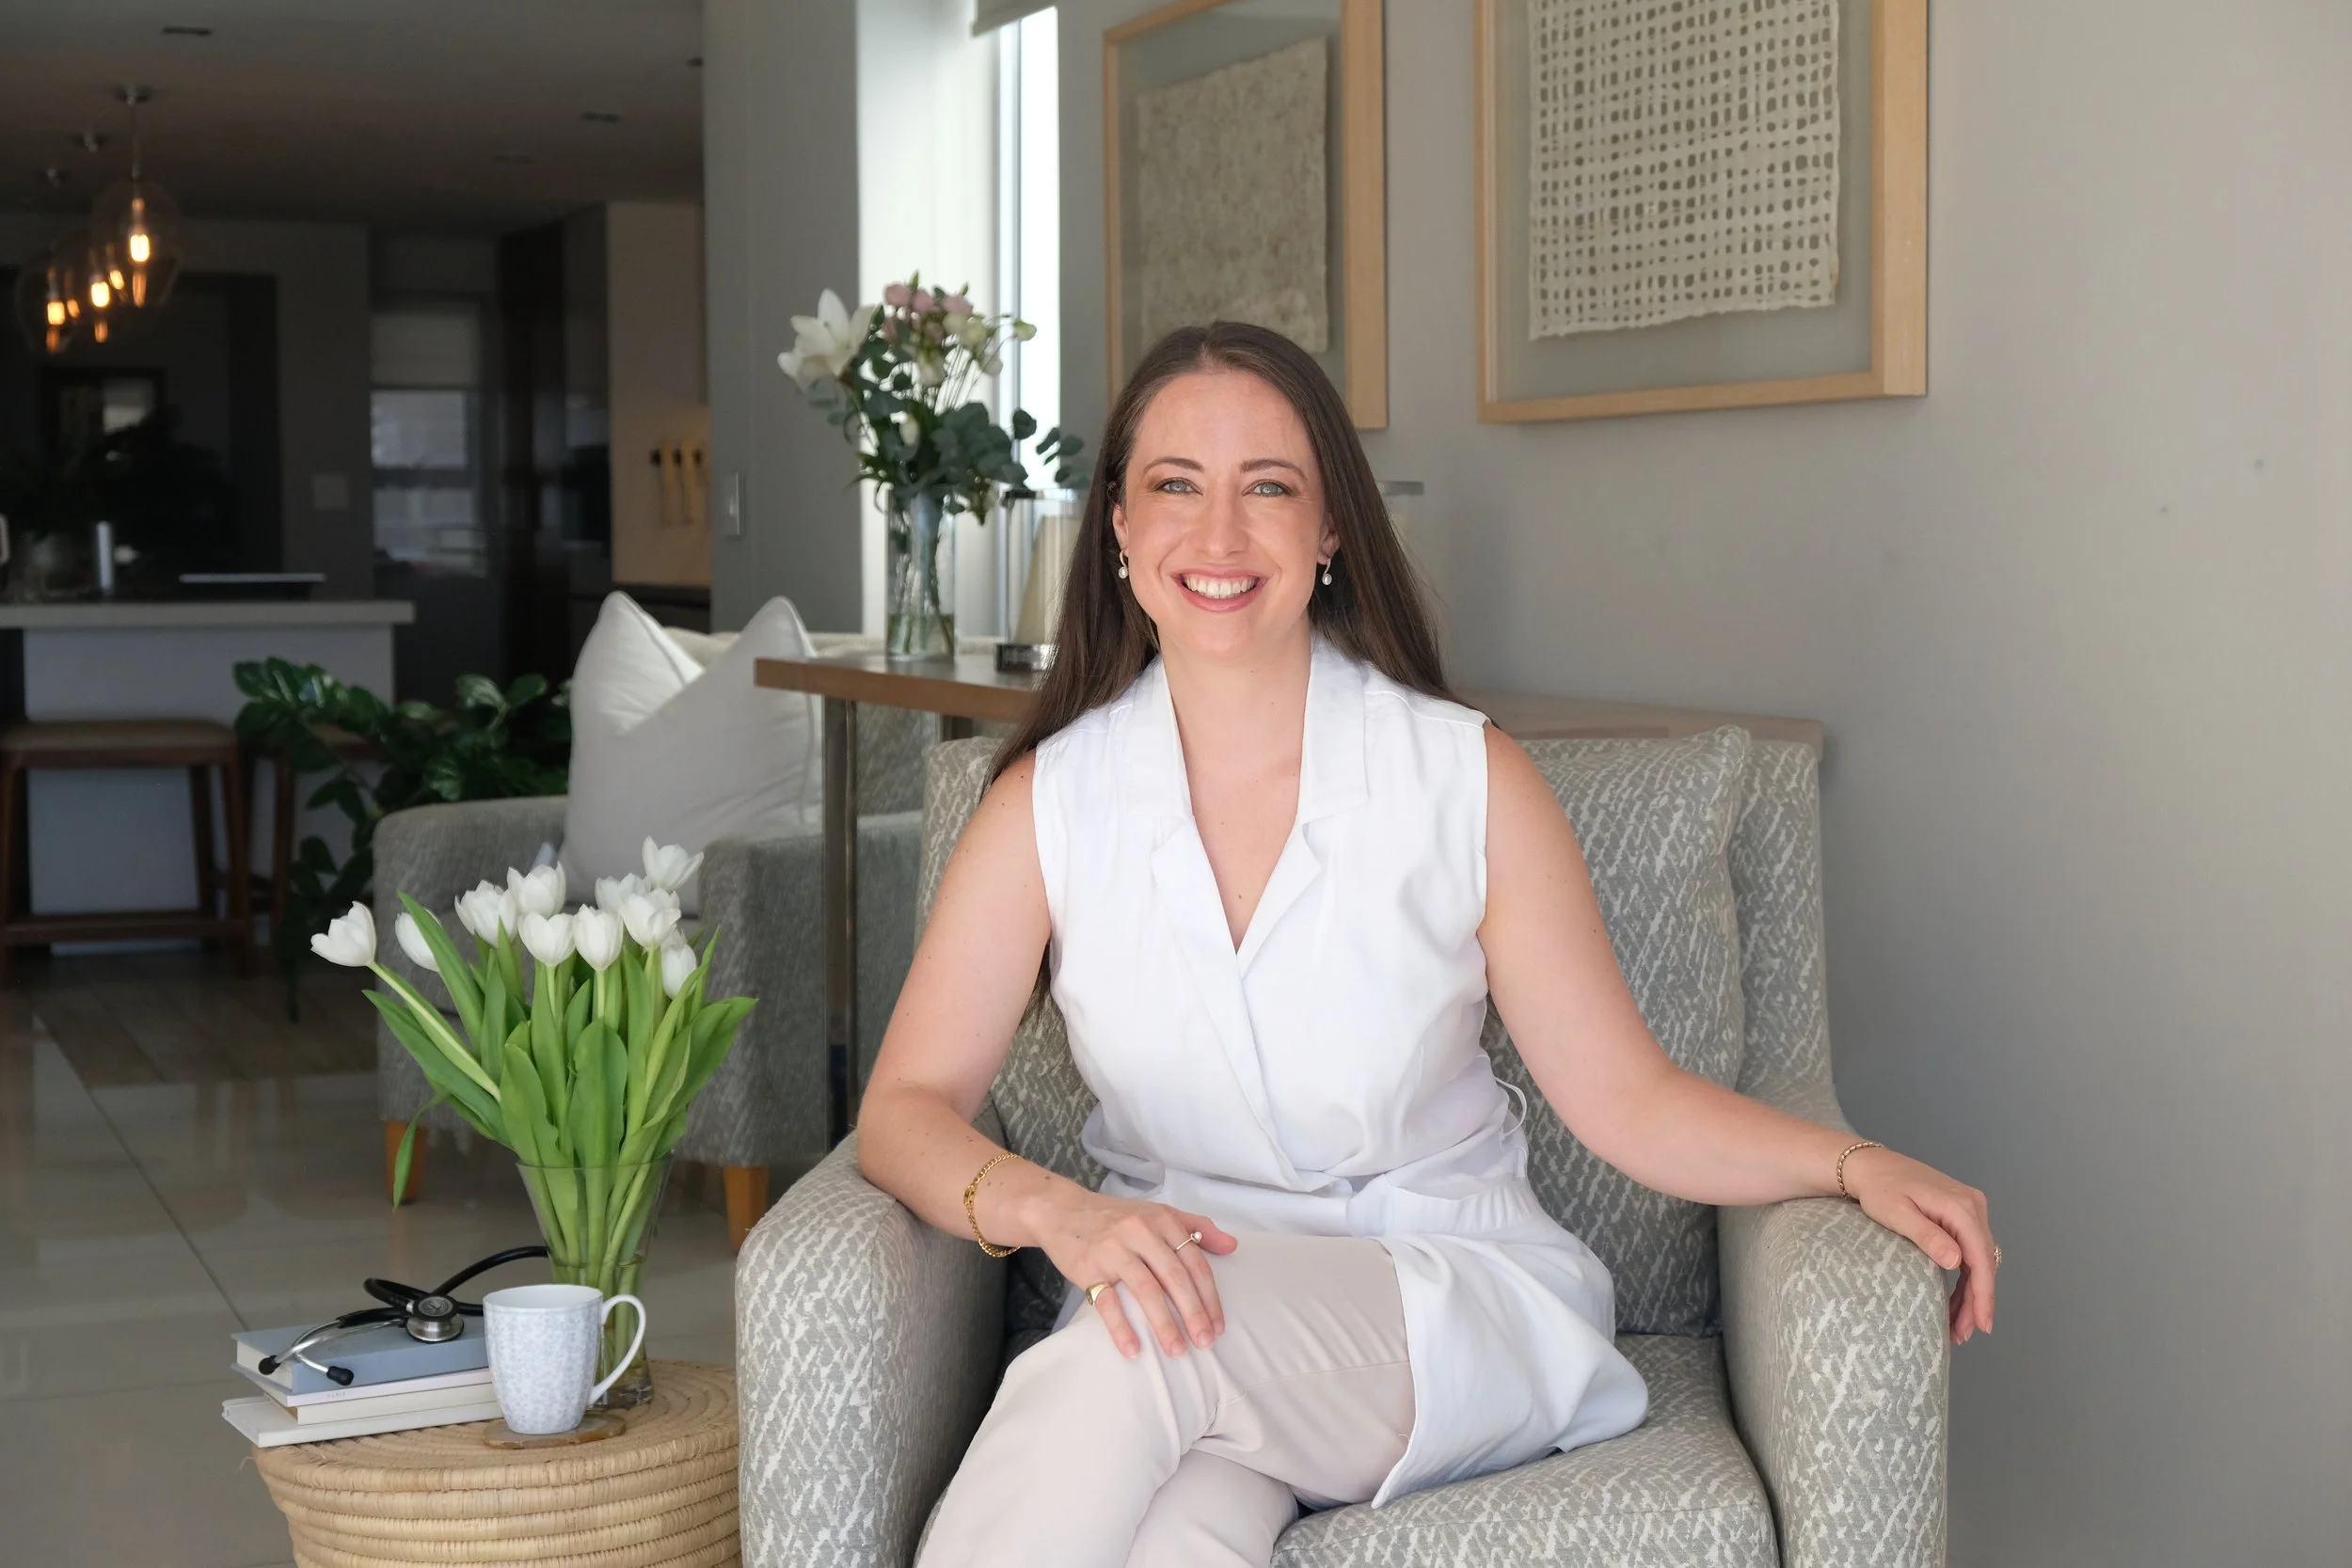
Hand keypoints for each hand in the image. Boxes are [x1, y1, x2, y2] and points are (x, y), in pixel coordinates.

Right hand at [1028, 1189, 1237, 1358]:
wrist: (1062, 1210)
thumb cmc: (1116, 1218)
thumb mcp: (1158, 1214)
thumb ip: (1197, 1228)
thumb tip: (1232, 1246)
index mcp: (1162, 1220)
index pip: (1194, 1262)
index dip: (1209, 1296)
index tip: (1218, 1325)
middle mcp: (1140, 1232)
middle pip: (1175, 1277)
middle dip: (1193, 1313)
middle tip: (1205, 1342)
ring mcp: (1113, 1250)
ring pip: (1146, 1290)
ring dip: (1164, 1324)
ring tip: (1177, 1351)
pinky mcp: (1089, 1268)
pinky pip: (1108, 1302)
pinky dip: (1121, 1328)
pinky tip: (1133, 1350)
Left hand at [1842, 1147, 1997, 1344]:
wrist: (1870, 1166)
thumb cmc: (1879, 1188)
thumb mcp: (1897, 1213)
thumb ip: (1926, 1236)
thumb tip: (1957, 1262)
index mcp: (1961, 1207)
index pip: (1981, 1258)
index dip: (1984, 1294)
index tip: (1983, 1324)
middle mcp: (1973, 1206)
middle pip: (1984, 1262)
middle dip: (1977, 1301)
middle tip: (1966, 1334)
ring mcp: (1970, 1208)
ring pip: (1979, 1259)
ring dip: (1972, 1292)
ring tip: (1960, 1326)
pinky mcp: (1961, 1214)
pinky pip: (1970, 1250)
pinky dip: (1965, 1277)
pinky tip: (1957, 1301)